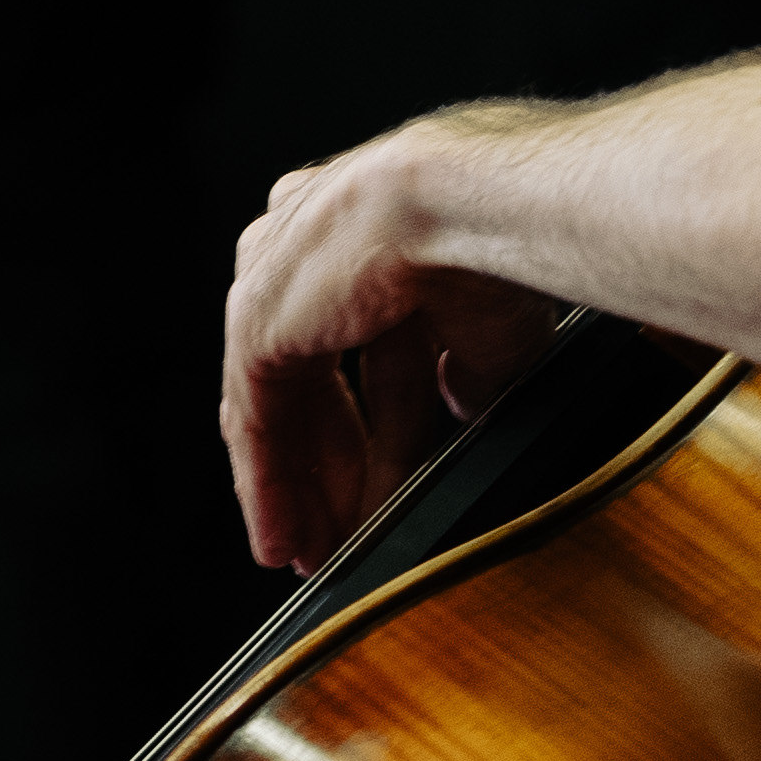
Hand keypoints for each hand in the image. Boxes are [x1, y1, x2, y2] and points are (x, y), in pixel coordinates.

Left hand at [217, 119, 558, 569]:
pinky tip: (282, 538)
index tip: (385, 487)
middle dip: (330, 469)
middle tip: (342, 535)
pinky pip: (256, 422)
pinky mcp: (256, 320)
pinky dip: (268, 485)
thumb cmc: (505, 244)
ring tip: (317, 553)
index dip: (370, 429)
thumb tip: (462, 406)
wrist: (476, 208)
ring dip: (298, 489)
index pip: (356, 352)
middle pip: (312, 387)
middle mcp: (308, 250)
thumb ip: (466, 375)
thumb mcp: (488, 334)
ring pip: (278, 409)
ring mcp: (274, 282)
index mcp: (364, 235)